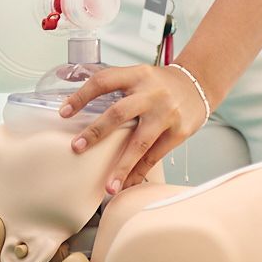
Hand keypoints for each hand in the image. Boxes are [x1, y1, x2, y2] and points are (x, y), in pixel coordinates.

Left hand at [61, 63, 213, 193]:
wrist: (198, 84)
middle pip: (119, 113)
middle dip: (97, 131)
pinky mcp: (178, 132)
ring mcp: (166, 113)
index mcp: (137, 75)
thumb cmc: (160, 84)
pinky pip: (155, 156)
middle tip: (77, 147)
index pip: (104, 81)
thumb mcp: (138, 75)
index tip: (64, 113)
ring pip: (140, 142)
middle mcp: (151, 93)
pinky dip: (140, 172)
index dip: (81, 96)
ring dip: (122, 166)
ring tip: (108, 187)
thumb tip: (75, 97)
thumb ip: (113, 85)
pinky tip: (128, 184)